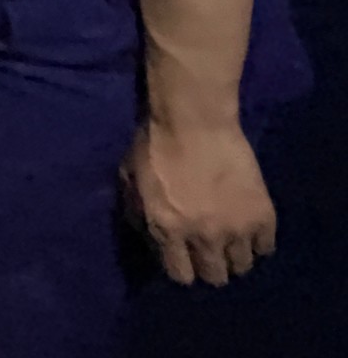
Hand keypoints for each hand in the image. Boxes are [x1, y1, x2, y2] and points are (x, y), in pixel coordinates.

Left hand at [120, 120, 276, 285]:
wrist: (194, 120)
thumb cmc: (154, 145)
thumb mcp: (130, 181)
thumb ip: (138, 214)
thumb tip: (149, 239)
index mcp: (166, 230)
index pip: (181, 275)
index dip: (183, 267)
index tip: (185, 256)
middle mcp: (203, 238)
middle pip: (215, 277)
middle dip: (210, 265)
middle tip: (209, 248)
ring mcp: (236, 229)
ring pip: (242, 266)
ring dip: (235, 255)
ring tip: (230, 238)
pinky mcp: (262, 216)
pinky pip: (266, 247)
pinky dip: (258, 241)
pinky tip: (248, 226)